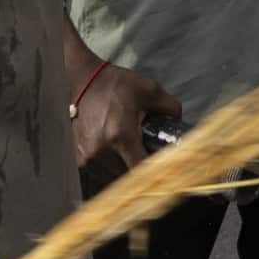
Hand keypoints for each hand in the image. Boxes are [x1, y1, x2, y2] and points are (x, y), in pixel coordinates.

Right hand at [72, 58, 178, 174]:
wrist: (84, 83)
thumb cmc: (116, 86)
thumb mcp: (150, 90)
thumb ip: (170, 108)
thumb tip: (179, 122)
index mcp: (120, 136)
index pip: (141, 169)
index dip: (154, 170)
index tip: (162, 165)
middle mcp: (101, 151)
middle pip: (128, 175)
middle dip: (140, 166)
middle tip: (147, 152)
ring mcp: (88, 157)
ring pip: (113, 176)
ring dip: (124, 167)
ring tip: (130, 149)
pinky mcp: (79, 158)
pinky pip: (100, 171)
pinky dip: (110, 165)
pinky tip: (115, 150)